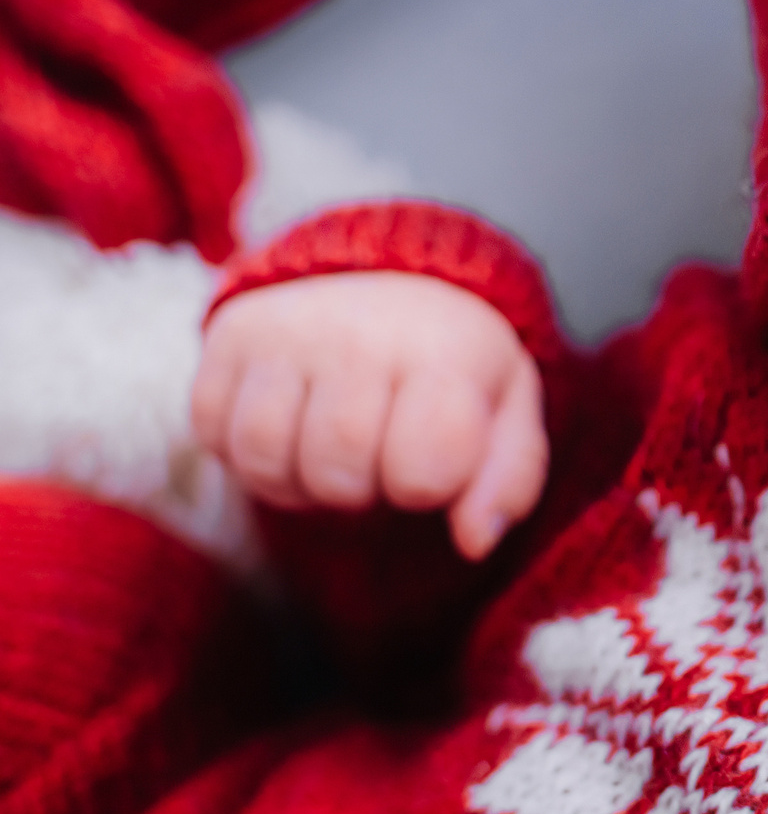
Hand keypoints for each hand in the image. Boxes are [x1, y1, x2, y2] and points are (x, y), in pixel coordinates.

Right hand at [191, 272, 548, 559]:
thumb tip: (475, 544)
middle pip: (336, 472)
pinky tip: (287, 425)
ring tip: (328, 450)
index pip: (421, 473)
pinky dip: (243, 451)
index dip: (425, 486)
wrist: (392, 269)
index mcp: (444, 353)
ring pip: (263, 457)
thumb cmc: (452, 359)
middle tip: (376, 453)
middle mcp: (360, 334)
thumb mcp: (505, 408)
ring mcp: (287, 330)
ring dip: (294, 480)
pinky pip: (212, 432)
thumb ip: (508, 480)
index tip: (432, 456)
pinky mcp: (230, 333)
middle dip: (358, 490)